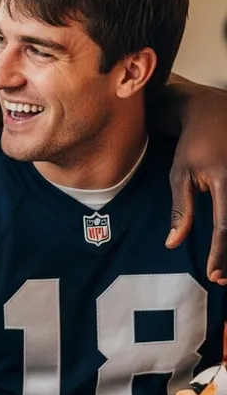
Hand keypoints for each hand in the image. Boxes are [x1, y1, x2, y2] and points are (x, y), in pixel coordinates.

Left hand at [165, 84, 226, 284]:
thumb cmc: (191, 147)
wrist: (215, 115)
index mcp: (224, 181)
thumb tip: (172, 244)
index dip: (220, 253)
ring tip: (226, 267)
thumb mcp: (179, 175)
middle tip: (222, 279)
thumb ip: (180, 210)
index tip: (214, 275)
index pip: (225, 227)